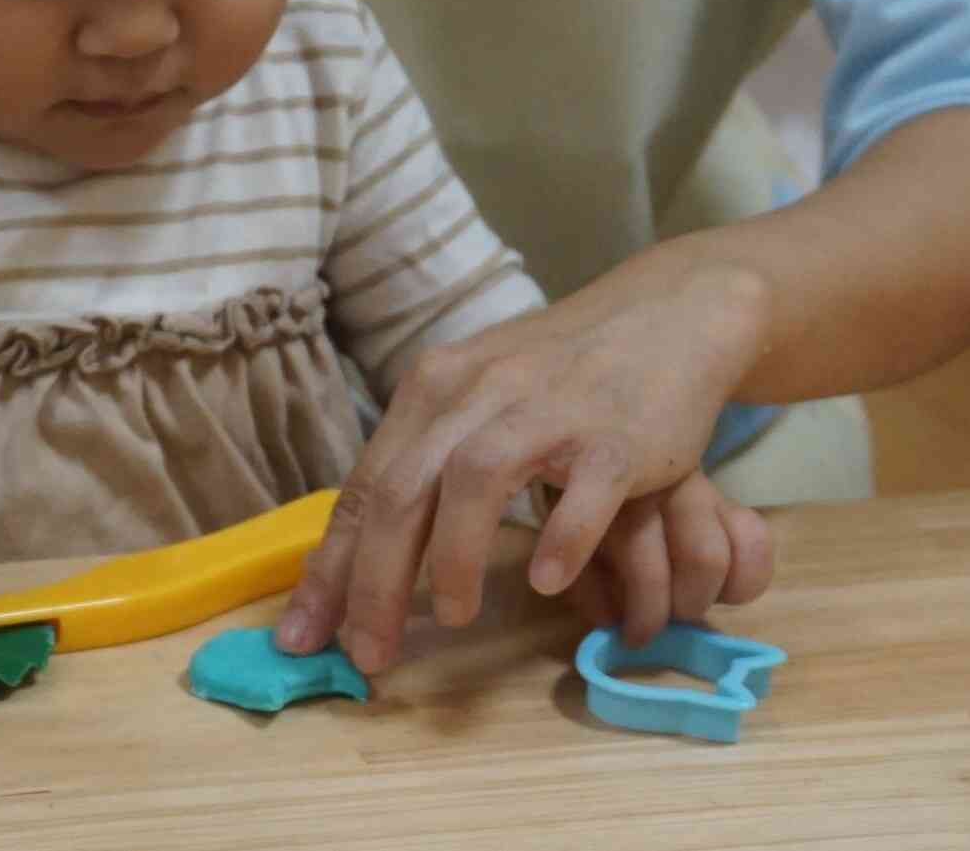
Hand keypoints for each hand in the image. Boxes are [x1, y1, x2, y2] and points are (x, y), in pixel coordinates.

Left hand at [276, 256, 768, 672]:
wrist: (664, 315)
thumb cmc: (558, 373)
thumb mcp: (474, 402)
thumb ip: (424, 466)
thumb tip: (362, 555)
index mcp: (433, 389)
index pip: (367, 488)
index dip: (331, 567)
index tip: (305, 635)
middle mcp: (477, 392)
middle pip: (404, 490)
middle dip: (375, 582)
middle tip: (369, 654)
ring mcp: (547, 408)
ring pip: (475, 480)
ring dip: (454, 556)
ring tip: (454, 618)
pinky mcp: (617, 432)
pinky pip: (583, 492)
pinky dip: (561, 539)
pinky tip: (544, 582)